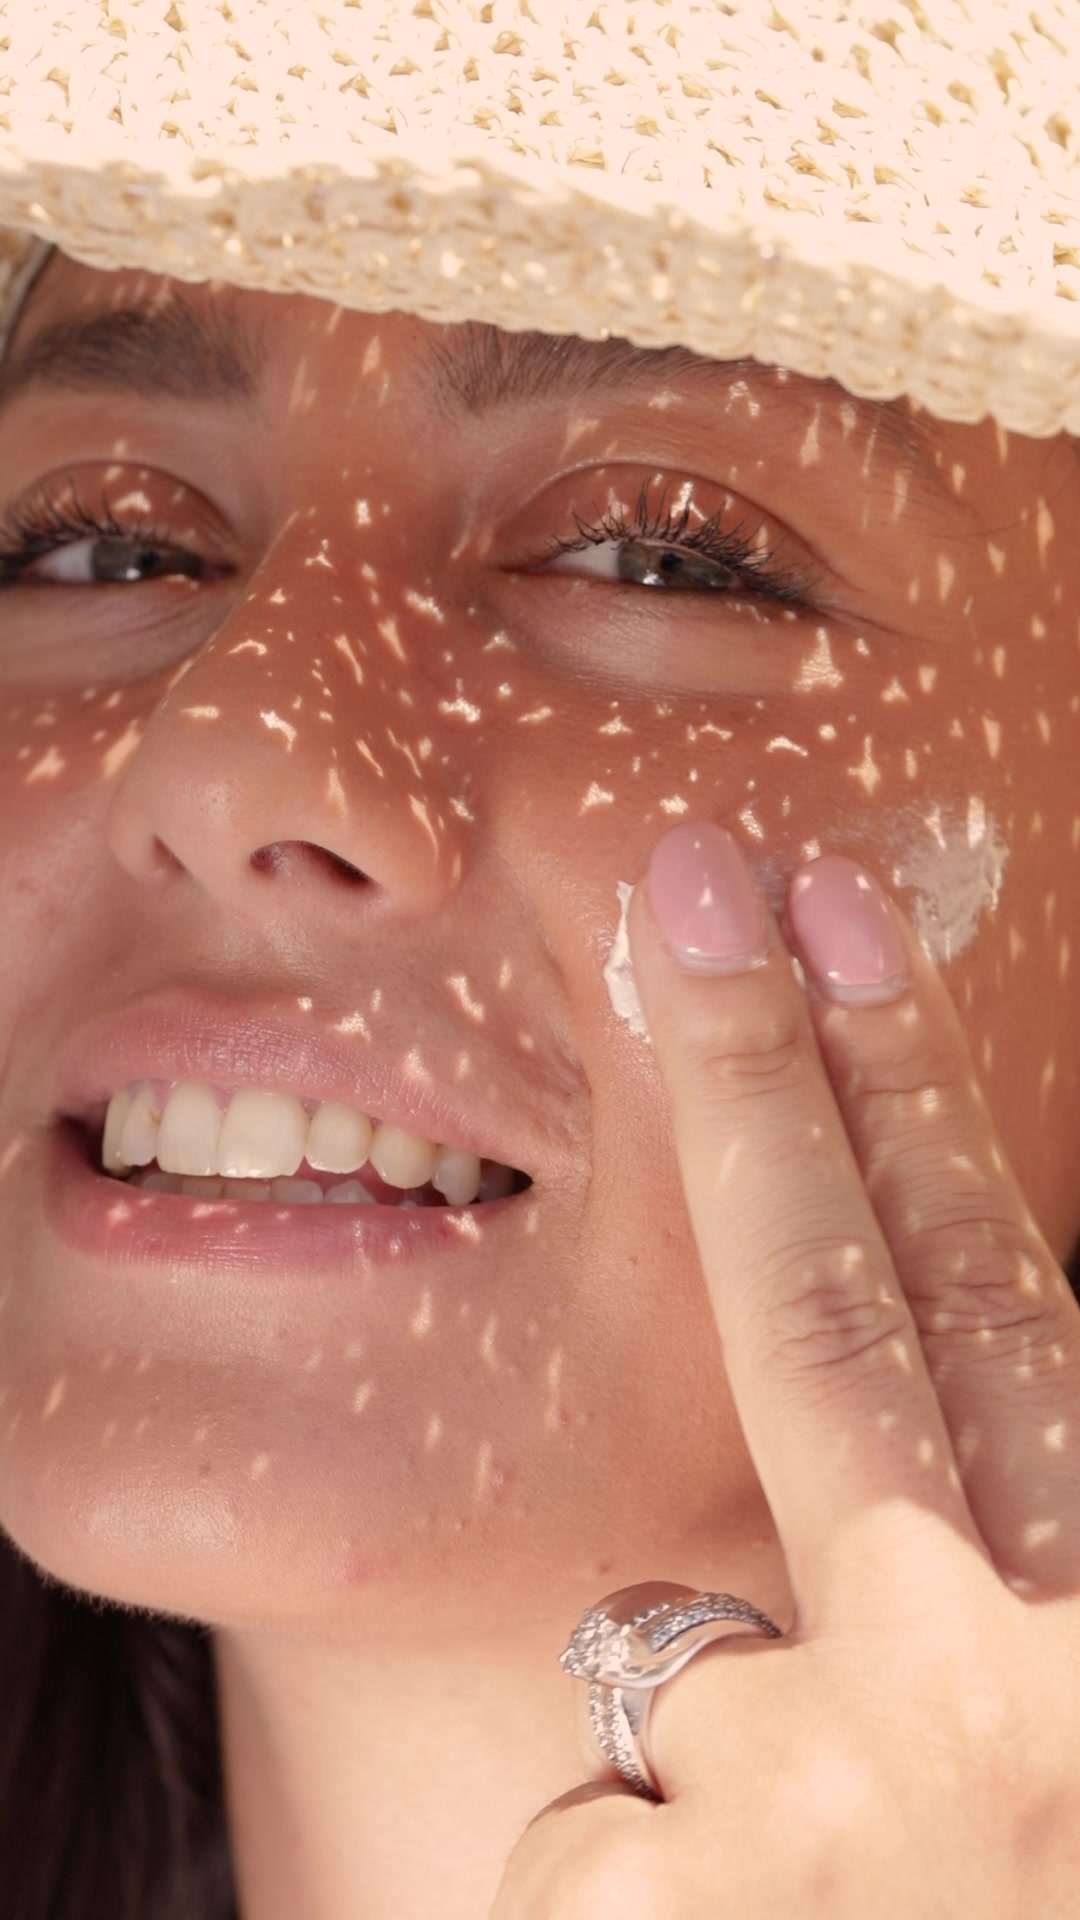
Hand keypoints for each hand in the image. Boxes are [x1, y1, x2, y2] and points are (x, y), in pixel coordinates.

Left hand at [491, 823, 1079, 1916]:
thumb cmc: (1051, 1879)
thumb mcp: (1075, 1712)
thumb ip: (1017, 1566)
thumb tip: (948, 1452)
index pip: (991, 1300)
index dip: (913, 1095)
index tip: (837, 911)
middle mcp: (982, 1693)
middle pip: (835, 1322)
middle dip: (771, 1079)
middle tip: (706, 875)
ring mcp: (819, 1803)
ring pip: (692, 1671)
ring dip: (736, 1758)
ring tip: (866, 1906)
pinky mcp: (666, 1908)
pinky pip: (613, 1843)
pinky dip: (665, 1897)